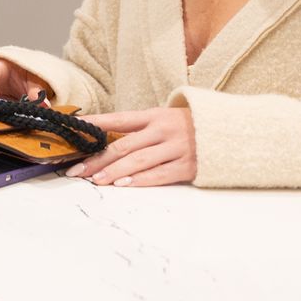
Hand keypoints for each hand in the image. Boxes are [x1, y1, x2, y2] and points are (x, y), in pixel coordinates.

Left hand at [63, 106, 195, 187]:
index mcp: (155, 115)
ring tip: (95, 180)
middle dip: (98, 158)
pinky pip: (159, 175)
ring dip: (114, 171)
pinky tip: (122, 185)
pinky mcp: (187, 166)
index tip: (73, 127)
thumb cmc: (188, 127)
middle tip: (78, 170)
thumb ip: (139, 129)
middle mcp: (164, 130)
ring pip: (138, 160)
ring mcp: (176, 148)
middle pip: (124, 144)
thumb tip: (104, 140)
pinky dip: (139, 180)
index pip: (119, 118)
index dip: (96, 123)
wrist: (227, 132)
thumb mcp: (164, 119)